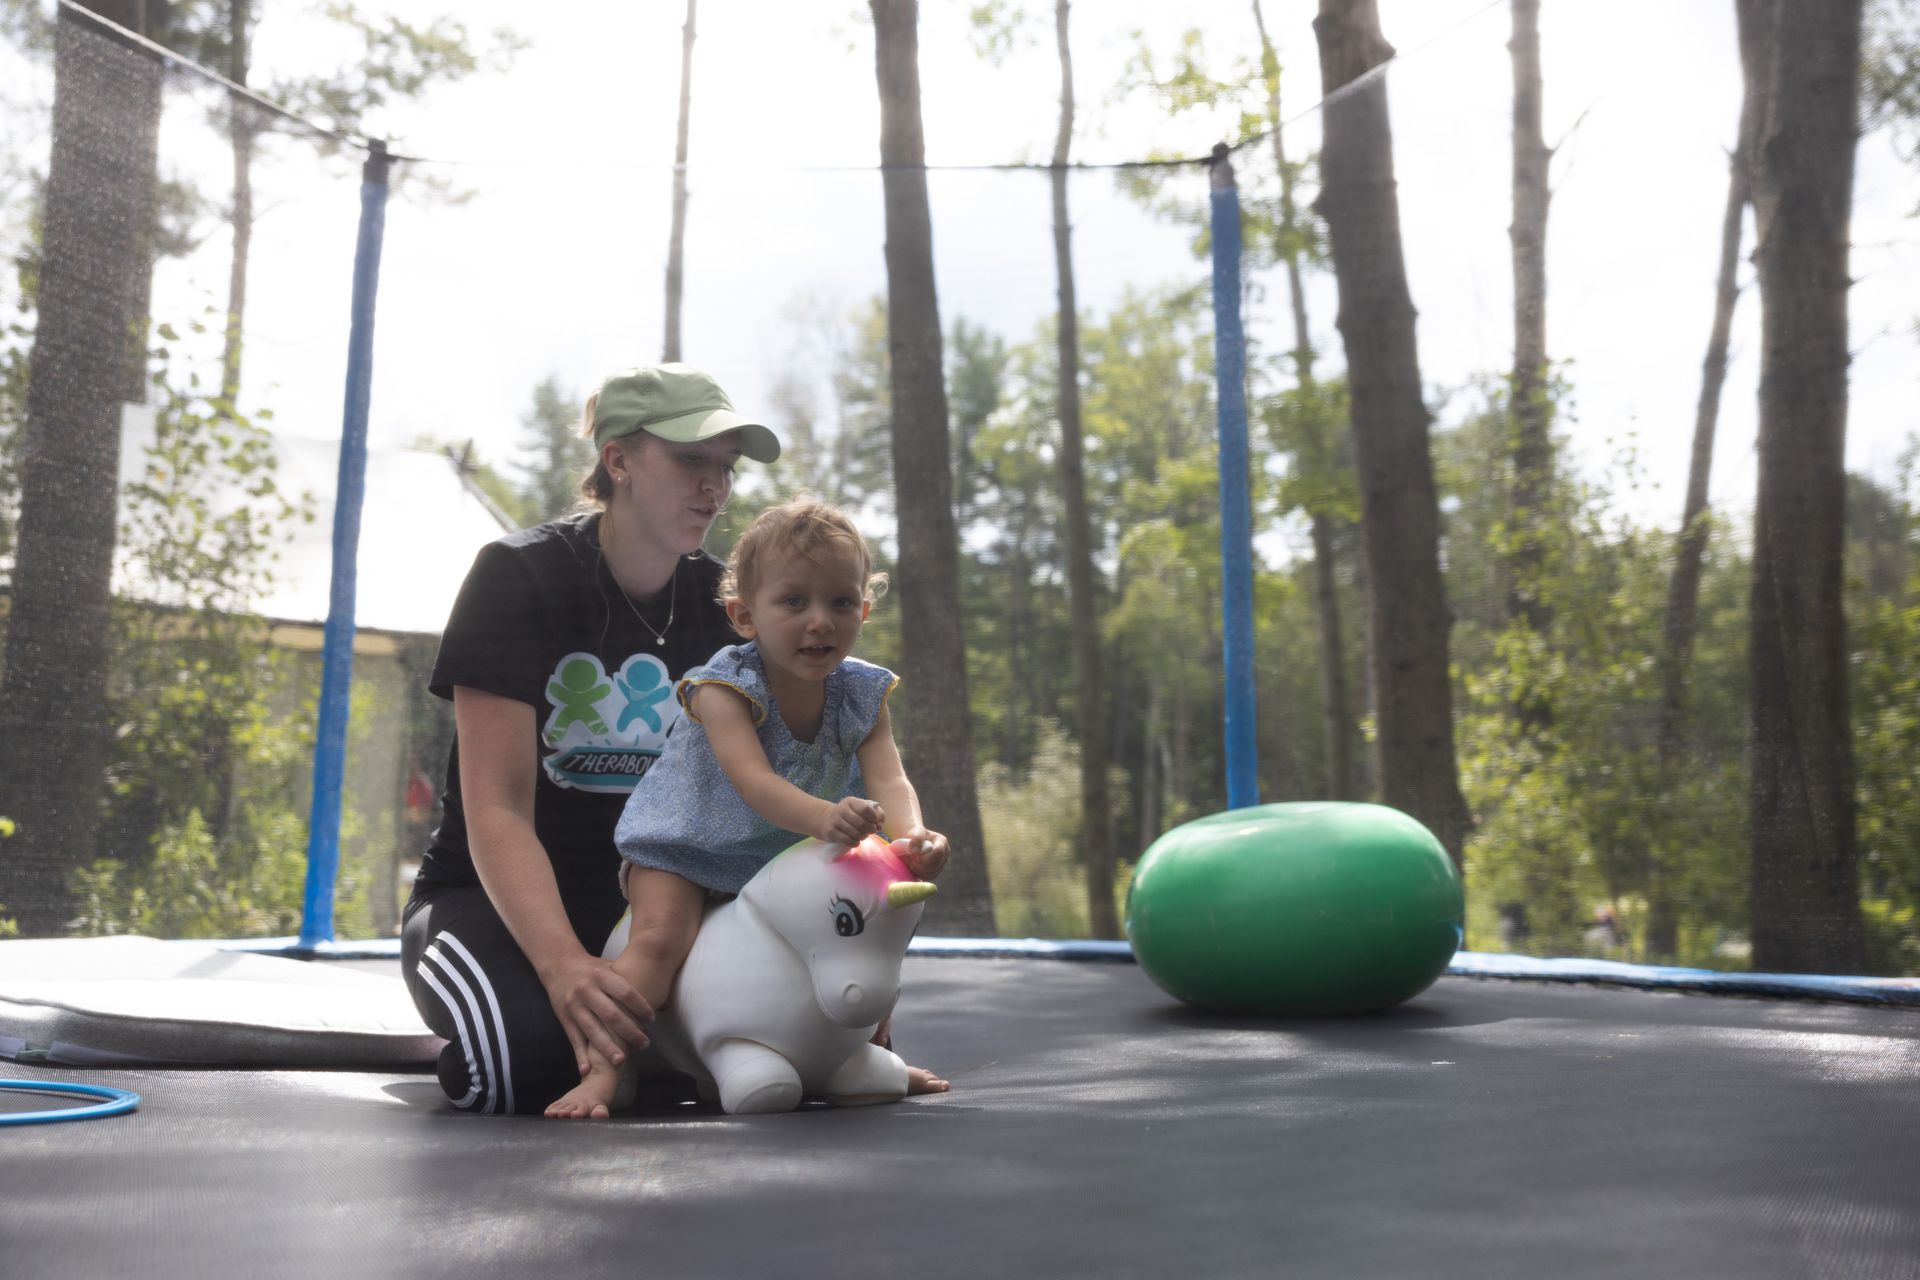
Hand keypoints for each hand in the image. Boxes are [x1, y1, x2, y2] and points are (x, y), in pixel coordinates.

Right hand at [540, 950, 654, 1075]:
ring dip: (607, 1048)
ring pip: (592, 1030)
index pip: (625, 993)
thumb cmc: (592, 968)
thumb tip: (656, 988)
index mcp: (601, 975)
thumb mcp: (608, 965)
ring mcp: (574, 1006)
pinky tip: (587, 1070)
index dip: (640, 1007)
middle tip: (644, 1044)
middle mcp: (586, 991)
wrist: (558, 965)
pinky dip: (580, 1056)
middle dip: (629, 1032)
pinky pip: (574, 1040)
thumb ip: (626, 977)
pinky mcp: (565, 1019)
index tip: (652, 1019)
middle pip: (611, 1015)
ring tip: (622, 1061)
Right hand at [817, 796, 884, 845]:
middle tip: (871, 831)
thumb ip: (876, 814)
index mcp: (851, 801)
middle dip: (870, 830)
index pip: (865, 809)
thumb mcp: (861, 809)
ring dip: (863, 837)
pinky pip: (847, 840)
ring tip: (863, 835)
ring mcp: (835, 820)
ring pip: (855, 833)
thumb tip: (880, 826)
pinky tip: (856, 841)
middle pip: (861, 823)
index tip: (875, 822)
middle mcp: (842, 809)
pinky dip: (855, 843)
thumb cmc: (850, 814)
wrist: (827, 819)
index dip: (874, 817)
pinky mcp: (831, 832)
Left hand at [893, 826, 948, 879]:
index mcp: (942, 842)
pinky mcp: (934, 873)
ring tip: (911, 860)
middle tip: (910, 857)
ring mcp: (940, 865)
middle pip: (934, 866)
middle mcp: (944, 855)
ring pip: (930, 874)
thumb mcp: (915, 832)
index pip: (938, 852)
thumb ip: (917, 838)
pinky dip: (918, 874)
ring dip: (917, 868)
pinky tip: (913, 865)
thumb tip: (915, 850)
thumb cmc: (913, 836)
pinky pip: (927, 878)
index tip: (914, 853)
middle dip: (919, 863)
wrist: (909, 843)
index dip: (925, 856)